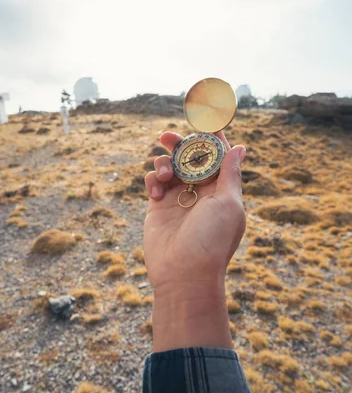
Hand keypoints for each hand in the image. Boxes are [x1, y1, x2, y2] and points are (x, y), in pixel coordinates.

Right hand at [144, 130, 245, 350]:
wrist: (184, 274)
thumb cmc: (212, 240)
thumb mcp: (229, 204)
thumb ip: (230, 173)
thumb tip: (240, 147)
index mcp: (223, 189)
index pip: (218, 155)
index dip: (212, 137)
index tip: (203, 118)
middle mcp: (201, 191)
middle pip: (190, 157)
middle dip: (180, 144)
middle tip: (168, 136)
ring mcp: (178, 198)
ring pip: (170, 166)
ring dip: (164, 162)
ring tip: (163, 173)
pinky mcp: (158, 206)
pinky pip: (153, 182)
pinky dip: (152, 180)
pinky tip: (156, 193)